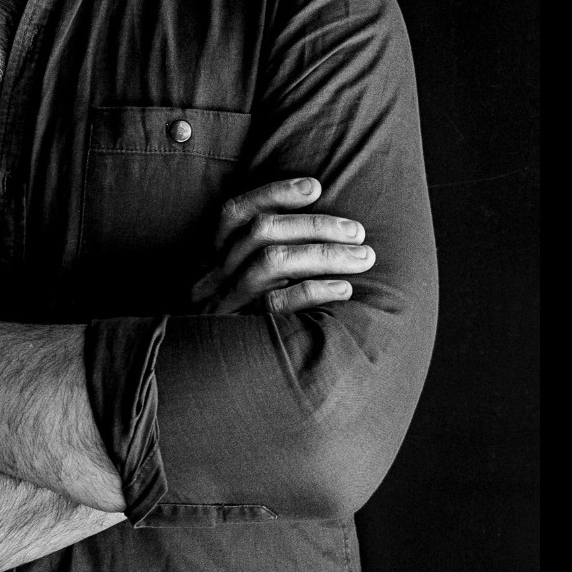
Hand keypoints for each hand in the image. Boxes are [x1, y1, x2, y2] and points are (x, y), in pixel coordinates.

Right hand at [188, 176, 374, 315]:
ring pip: (271, 262)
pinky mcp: (244, 332)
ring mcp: (226, 304)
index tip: (315, 187)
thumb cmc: (239, 320)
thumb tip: (312, 213)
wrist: (208, 384)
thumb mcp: (235, 283)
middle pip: (261, 233)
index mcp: (211, 258)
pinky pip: (278, 304)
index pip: (235, 212)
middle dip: (315, 225)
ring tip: (363, 257)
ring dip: (324, 254)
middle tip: (357, 232)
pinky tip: (344, 288)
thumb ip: (258, 253)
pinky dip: (314, 290)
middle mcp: (213, 277)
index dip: (273, 193)